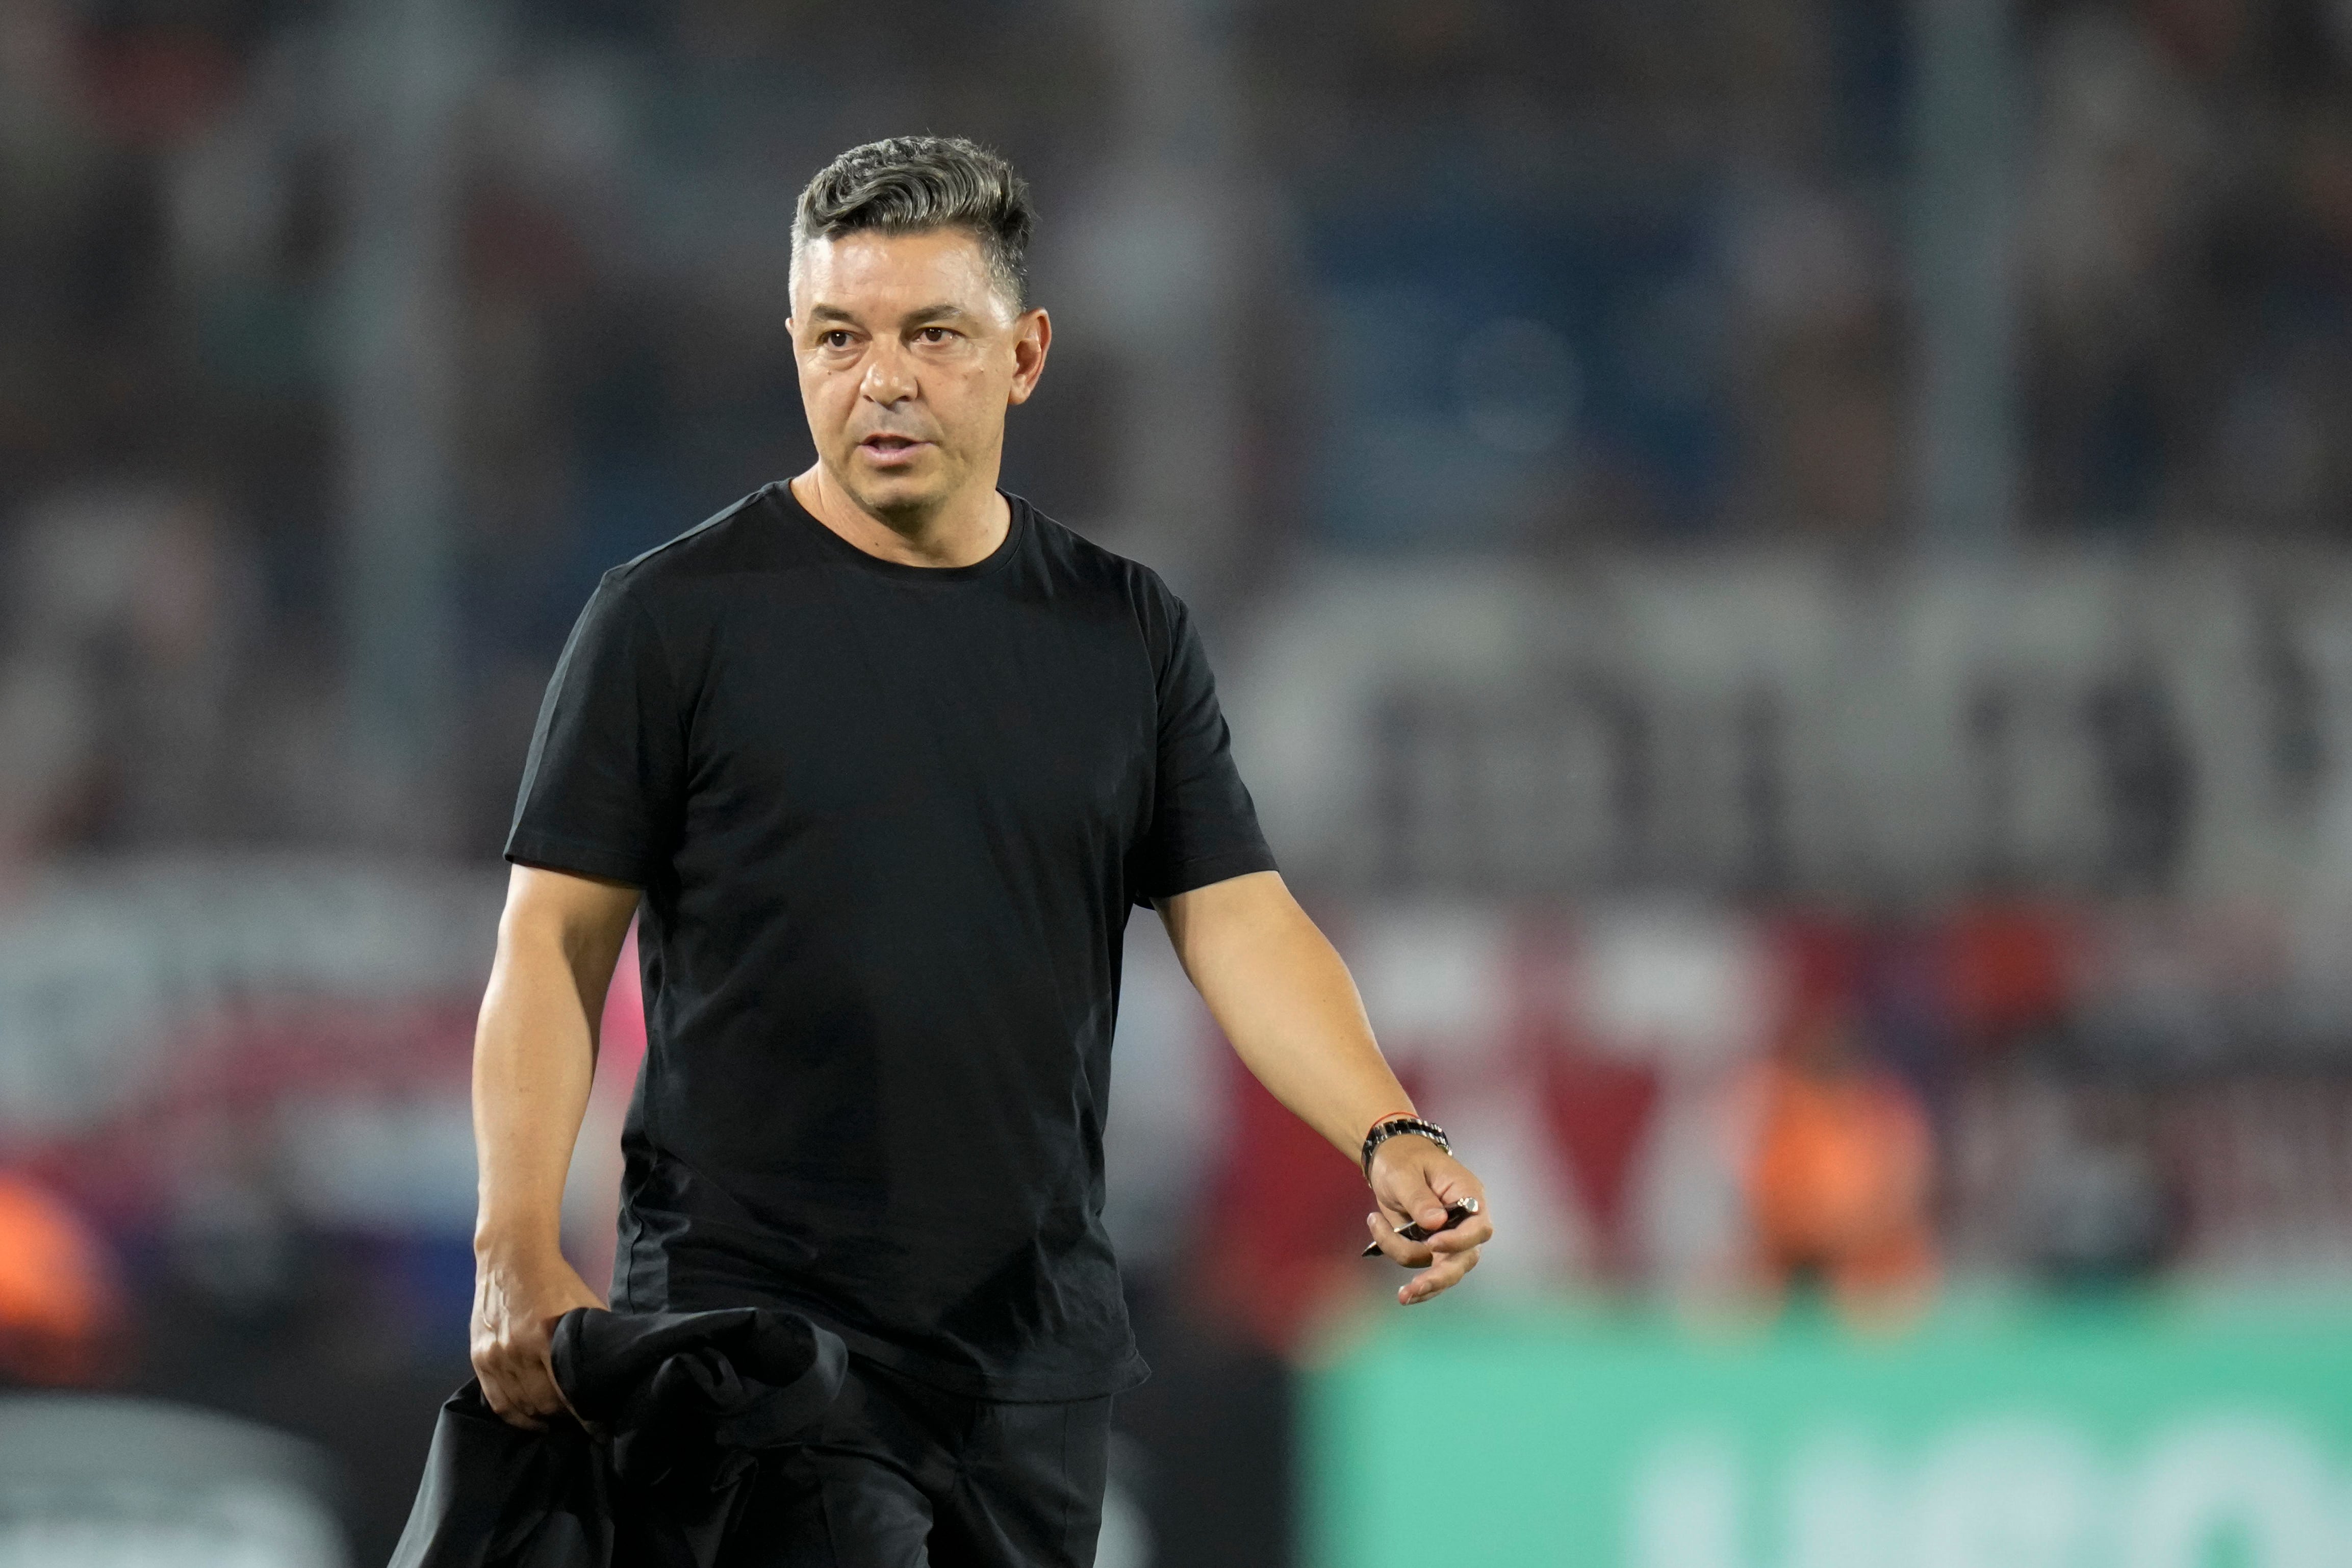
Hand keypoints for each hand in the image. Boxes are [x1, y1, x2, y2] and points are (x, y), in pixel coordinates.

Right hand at [470, 1240, 604, 1428]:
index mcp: (548, 1336)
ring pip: (523, 1407)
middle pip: (546, 1405)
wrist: (511, 1259)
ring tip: (562, 1424)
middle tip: (584, 1423)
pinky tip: (534, 1422)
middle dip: (569, 1419)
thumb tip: (615, 1375)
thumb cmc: (557, 1282)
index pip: (571, 1393)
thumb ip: (594, 1341)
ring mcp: (495, 1356)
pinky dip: (517, 1418)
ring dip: (544, 1421)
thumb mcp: (585, 1307)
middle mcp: (518, 1350)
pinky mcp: (479, 1359)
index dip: (588, 1418)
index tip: (603, 1432)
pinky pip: (498, 1403)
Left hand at [1364, 1135, 1492, 1305]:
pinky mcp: (1428, 1249)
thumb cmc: (1404, 1160)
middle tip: (1413, 1289)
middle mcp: (1464, 1223)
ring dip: (1402, 1254)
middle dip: (1438, 1277)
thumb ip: (1420, 1198)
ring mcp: (1447, 1240)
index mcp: (1469, 1197)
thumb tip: (1437, 1224)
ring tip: (1375, 1222)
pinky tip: (1376, 1235)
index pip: (1479, 1228)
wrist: (1392, 1160)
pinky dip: (1395, 1253)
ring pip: (1437, 1269)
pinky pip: (1417, 1265)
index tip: (1433, 1243)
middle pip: (1463, 1260)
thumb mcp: (1406, 1173)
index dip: (1460, 1241)